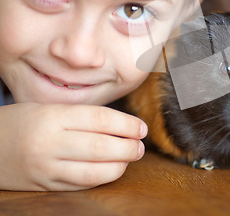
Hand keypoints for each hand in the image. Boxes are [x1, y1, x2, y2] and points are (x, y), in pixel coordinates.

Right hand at [0, 103, 146, 190]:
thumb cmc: (23, 122)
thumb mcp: (49, 108)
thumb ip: (82, 115)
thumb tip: (123, 125)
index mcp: (53, 116)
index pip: (100, 119)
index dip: (126, 125)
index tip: (142, 128)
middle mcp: (49, 142)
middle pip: (100, 147)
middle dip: (127, 147)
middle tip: (140, 146)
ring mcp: (45, 167)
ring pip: (92, 171)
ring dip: (119, 166)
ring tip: (131, 158)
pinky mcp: (44, 185)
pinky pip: (80, 184)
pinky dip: (101, 177)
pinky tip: (112, 169)